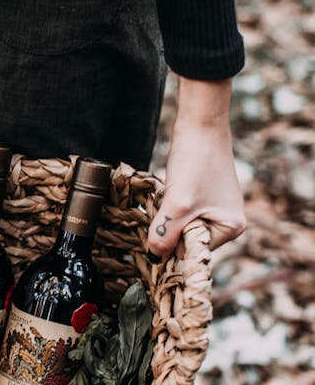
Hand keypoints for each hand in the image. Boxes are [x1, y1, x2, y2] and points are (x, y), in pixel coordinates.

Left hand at [147, 77, 245, 260]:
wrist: (199, 124)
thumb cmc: (195, 161)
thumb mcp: (178, 205)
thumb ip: (165, 236)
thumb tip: (155, 260)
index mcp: (230, 229)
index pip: (192, 252)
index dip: (172, 242)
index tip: (160, 227)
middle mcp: (227, 223)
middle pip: (186, 241)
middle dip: (170, 227)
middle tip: (168, 203)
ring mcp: (214, 209)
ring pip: (179, 226)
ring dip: (168, 215)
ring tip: (173, 192)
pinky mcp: (202, 197)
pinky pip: (180, 213)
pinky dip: (170, 205)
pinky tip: (173, 187)